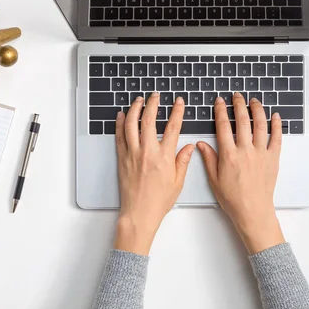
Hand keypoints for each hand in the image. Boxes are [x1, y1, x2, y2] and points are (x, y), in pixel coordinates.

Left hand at [114, 93, 193, 254]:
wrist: (139, 213)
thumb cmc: (159, 201)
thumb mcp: (178, 181)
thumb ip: (183, 161)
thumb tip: (189, 146)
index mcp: (164, 157)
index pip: (173, 127)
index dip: (177, 112)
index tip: (178, 102)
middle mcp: (147, 152)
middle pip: (149, 120)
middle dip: (153, 104)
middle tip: (156, 95)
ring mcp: (132, 154)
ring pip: (131, 124)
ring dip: (135, 109)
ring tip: (139, 100)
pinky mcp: (122, 158)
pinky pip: (119, 136)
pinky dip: (119, 123)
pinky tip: (121, 115)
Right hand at [197, 93, 284, 254]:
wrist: (253, 211)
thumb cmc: (233, 198)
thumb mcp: (214, 179)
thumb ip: (209, 159)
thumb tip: (201, 144)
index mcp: (229, 155)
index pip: (223, 126)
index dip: (221, 111)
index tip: (219, 102)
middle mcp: (245, 151)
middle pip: (242, 121)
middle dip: (239, 105)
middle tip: (237, 96)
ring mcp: (261, 153)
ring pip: (260, 125)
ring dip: (257, 110)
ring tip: (254, 101)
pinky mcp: (273, 159)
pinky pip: (276, 138)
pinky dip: (276, 126)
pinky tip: (275, 116)